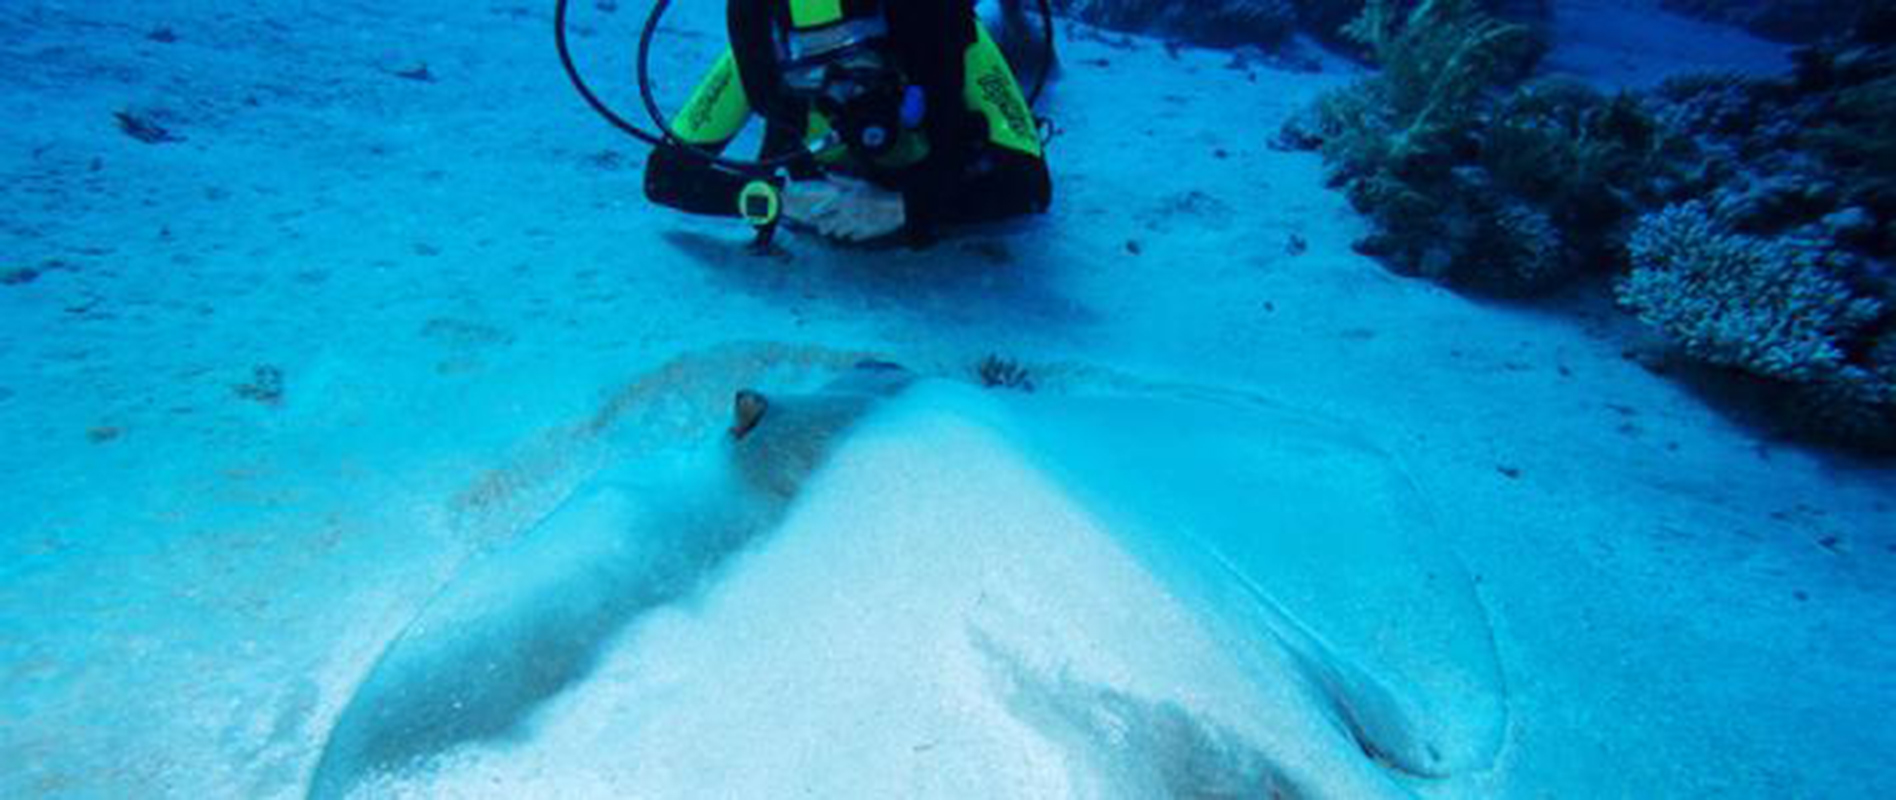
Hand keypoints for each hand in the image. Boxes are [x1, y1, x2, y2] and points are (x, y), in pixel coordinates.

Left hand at [781, 176, 906, 241]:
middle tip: (821, 229)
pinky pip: (853, 237)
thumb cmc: (876, 193)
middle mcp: (845, 216)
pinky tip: (853, 233)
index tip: (811, 215)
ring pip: (839, 233)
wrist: (895, 208)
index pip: (823, 210)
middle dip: (823, 227)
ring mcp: (854, 227)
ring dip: (837, 231)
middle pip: (828, 226)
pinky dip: (852, 235)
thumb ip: (841, 180)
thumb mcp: (858, 183)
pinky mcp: (864, 234)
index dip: (816, 214)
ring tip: (837, 231)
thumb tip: (826, 174)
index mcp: (842, 203)